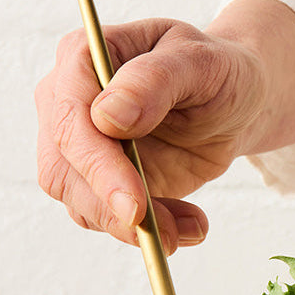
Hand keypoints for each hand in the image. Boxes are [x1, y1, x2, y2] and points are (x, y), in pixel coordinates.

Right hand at [35, 0, 294, 252]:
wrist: (231, 103)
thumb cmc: (214, 71)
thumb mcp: (199, 63)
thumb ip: (154, 81)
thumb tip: (107, 116)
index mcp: (82, 58)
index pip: (70, 118)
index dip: (98, 166)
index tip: (135, 203)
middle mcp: (68, 103)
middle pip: (63, 169)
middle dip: (112, 208)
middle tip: (165, 235)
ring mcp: (81, 147)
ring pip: (81, 203)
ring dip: (135, 227)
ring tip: (191, 225)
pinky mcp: (102, 183)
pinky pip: (110, 219)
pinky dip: (150, 232)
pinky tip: (189, 225)